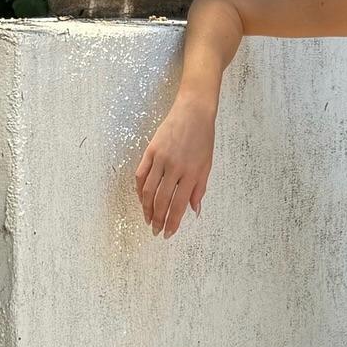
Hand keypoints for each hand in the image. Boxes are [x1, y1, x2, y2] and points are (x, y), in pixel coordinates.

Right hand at [135, 94, 214, 237]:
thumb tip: (194, 211)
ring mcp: (160, 159)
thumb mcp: (207, 165)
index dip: (172, 222)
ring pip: (148, 190)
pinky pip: (141, 174)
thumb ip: (199, 188)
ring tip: (148, 219)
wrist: (193, 112)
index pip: (179, 205)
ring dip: (146, 207)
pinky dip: (139, 189)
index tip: (168, 234)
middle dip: (158, 219)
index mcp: (191, 173)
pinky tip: (141, 198)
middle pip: (162, 200)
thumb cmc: (203, 139)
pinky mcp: (150, 151)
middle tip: (156, 231)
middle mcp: (174, 167)